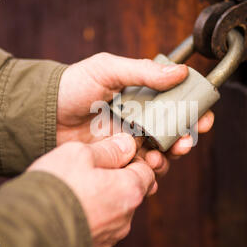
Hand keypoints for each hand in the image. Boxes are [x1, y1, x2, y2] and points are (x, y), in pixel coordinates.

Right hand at [28, 133, 154, 246]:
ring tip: (73, 193)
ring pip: (113, 212)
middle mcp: (126, 218)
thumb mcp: (79, 153)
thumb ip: (108, 149)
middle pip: (129, 193)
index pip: (146, 171)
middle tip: (88, 173)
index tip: (113, 156)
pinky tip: (69, 213)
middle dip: (114, 181)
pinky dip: (88, 220)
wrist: (29, 232)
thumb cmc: (56, 188)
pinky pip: (97, 230)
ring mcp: (110, 238)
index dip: (131, 160)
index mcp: (129, 190)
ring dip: (100, 202)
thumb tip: (127, 144)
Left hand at [56, 52, 214, 176]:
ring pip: (160, 155)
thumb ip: (144, 72)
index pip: (177, 104)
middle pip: (174, 133)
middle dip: (185, 140)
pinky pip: (138, 172)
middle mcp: (139, 119)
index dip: (195, 112)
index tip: (205, 119)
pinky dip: (147, 176)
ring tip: (157, 159)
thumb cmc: (73, 86)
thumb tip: (182, 72)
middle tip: (184, 143)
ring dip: (167, 159)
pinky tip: (146, 174)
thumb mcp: (108, 69)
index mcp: (142, 96)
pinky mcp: (115, 161)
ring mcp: (128, 141)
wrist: (42, 113)